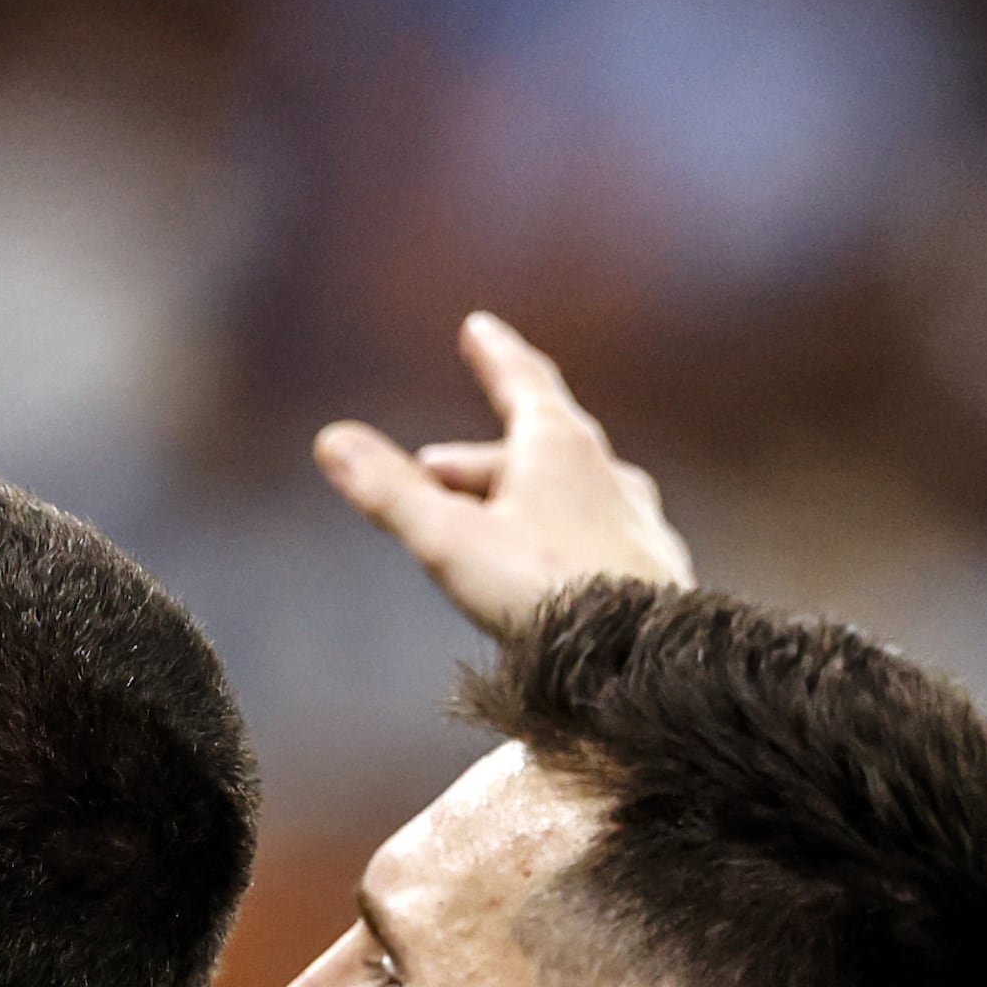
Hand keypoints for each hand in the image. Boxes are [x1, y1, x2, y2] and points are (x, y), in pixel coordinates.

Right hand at [316, 312, 696, 637]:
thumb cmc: (547, 592)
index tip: (479, 327)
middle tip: (429, 472)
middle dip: (478, 460)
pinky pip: (601, 538)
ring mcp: (637, 521)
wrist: (641, 659)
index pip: (523, 381)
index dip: (495, 355)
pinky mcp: (655, 572)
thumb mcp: (451, 540)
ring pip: (573, 493)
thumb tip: (331, 440)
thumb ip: (392, 493)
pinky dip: (566, 539)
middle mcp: (607, 471)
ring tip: (497, 517)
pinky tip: (565, 566)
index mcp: (558, 446)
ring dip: (525, 497)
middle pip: (535, 448)